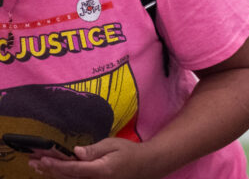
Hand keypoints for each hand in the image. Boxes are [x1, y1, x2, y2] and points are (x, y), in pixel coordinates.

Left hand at [31, 138, 161, 178]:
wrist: (143, 166)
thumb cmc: (128, 152)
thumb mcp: (114, 145)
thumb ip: (94, 150)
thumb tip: (76, 152)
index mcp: (100, 170)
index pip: (73, 169)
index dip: (57, 165)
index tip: (43, 159)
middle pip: (66, 177)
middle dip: (49, 169)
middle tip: (32, 160)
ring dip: (51, 174)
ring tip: (36, 166)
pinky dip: (60, 177)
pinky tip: (50, 172)